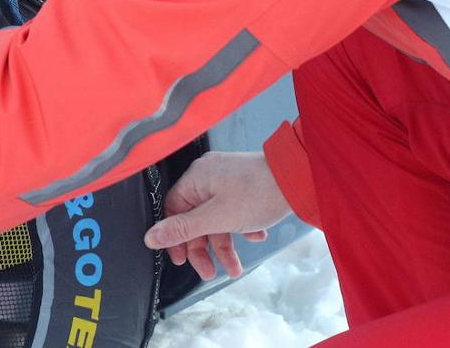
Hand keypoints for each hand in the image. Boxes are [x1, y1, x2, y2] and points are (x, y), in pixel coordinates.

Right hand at [144, 151, 290, 279]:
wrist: (300, 177)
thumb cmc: (258, 193)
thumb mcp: (217, 218)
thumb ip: (183, 229)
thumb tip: (150, 237)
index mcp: (196, 179)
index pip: (173, 210)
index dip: (175, 237)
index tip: (180, 259)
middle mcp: (208, 176)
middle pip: (195, 218)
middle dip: (203, 248)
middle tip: (209, 272)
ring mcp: (228, 180)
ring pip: (217, 218)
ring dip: (224, 245)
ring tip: (235, 269)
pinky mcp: (245, 185)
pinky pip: (234, 211)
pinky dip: (241, 229)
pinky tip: (255, 238)